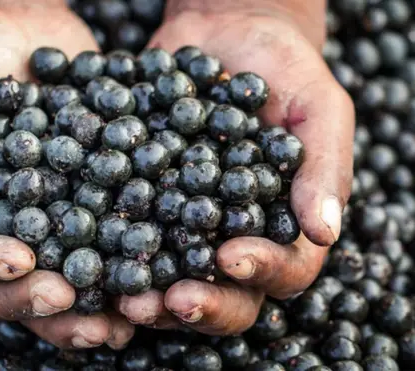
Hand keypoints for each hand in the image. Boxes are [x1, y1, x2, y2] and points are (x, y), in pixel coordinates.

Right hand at [0, 1, 132, 349]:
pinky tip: (151, 282)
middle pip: (7, 289)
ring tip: (119, 323)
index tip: (21, 261)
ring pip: (57, 285)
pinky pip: (99, 252)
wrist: (23, 33)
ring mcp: (40, 230)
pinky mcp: (82, 214)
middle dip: (39, 304)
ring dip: (86, 311)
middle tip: (74, 305)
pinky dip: (122, 271)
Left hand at [117, 1, 354, 334]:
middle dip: (201, 305)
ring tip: (124, 296)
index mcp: (285, 228)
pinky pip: (130, 238)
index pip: (285, 270)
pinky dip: (111, 254)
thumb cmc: (285, 71)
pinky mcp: (148, 207)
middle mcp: (236, 239)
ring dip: (151, 296)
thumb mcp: (318, 109)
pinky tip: (89, 255)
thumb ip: (324, 168)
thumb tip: (325, 233)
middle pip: (228, 297)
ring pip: (174, 282)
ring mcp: (188, 229)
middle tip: (170, 301)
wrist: (226, 34)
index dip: (260, 272)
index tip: (228, 257)